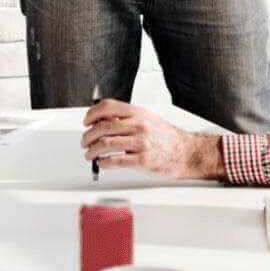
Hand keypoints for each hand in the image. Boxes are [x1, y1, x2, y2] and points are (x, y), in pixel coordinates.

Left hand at [80, 100, 224, 179]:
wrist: (185, 153)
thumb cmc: (164, 137)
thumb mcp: (146, 119)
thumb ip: (125, 118)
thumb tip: (101, 120)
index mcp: (138, 113)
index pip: (107, 107)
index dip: (92, 114)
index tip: (86, 122)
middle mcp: (138, 125)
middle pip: (102, 127)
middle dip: (88, 136)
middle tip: (85, 142)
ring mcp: (140, 143)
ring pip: (105, 144)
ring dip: (91, 151)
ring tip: (90, 154)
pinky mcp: (142, 161)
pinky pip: (114, 161)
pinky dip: (103, 163)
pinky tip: (102, 163)